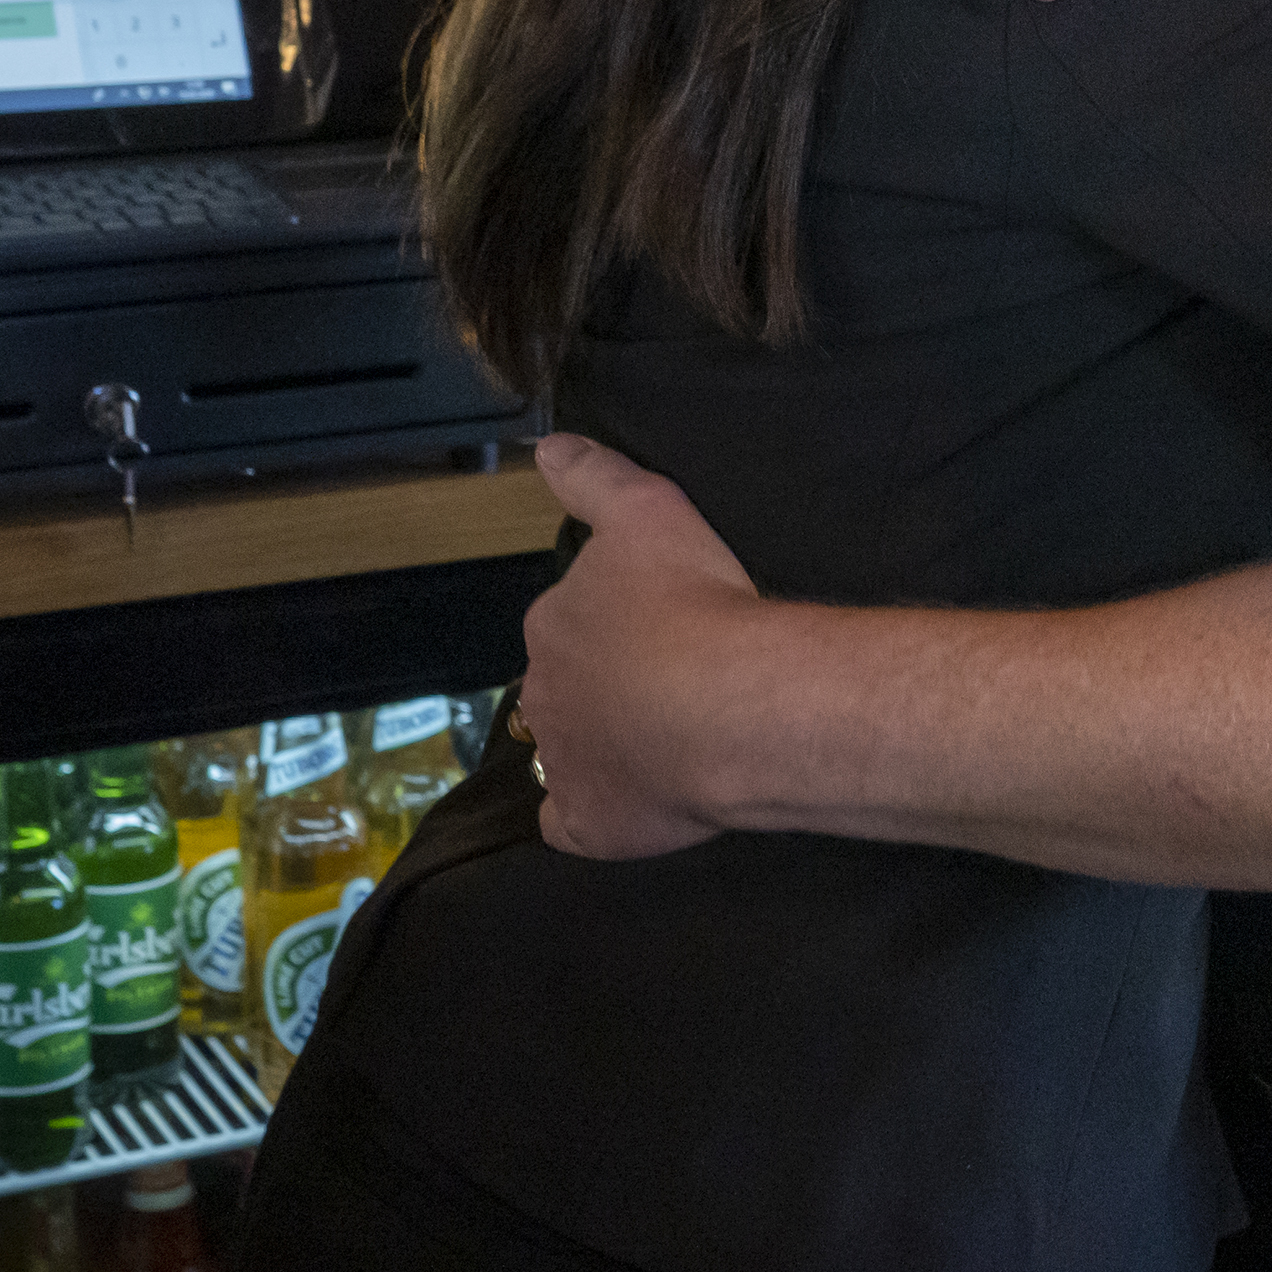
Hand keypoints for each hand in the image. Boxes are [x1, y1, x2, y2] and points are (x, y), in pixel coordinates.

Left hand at [518, 435, 775, 860]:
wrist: (728, 705)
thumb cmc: (693, 602)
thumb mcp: (647, 510)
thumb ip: (593, 478)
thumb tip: (544, 448)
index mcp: (554, 624)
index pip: (568, 624)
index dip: (611, 627)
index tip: (657, 628)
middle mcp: (544, 693)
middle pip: (564, 687)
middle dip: (602, 688)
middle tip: (668, 687)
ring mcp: (562, 763)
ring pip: (567, 752)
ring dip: (599, 748)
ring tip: (661, 746)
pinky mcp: (586, 823)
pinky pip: (575, 824)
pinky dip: (594, 816)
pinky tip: (631, 808)